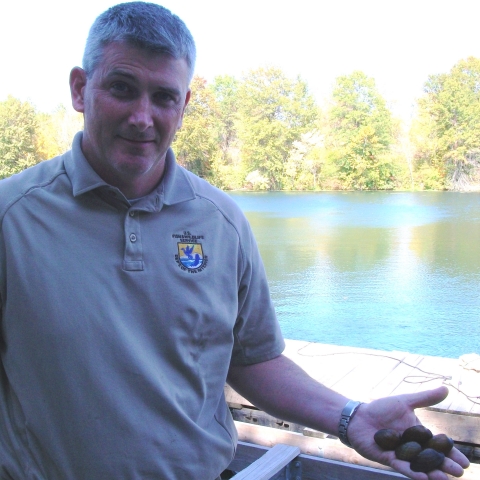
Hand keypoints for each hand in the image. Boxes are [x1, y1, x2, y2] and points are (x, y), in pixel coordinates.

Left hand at [347, 386, 469, 479]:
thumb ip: (425, 398)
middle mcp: (411, 448)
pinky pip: (402, 467)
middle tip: (459, 472)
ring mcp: (400, 455)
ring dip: (432, 473)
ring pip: (419, 466)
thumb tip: (446, 388)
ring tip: (444, 478)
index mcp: (418, 435)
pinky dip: (412, 472)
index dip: (451, 454)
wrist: (358, 416)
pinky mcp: (388, 459)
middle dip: (445, 465)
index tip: (465, 462)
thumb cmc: (381, 409)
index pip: (437, 446)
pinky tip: (422, 478)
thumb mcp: (405, 402)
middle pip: (431, 459)